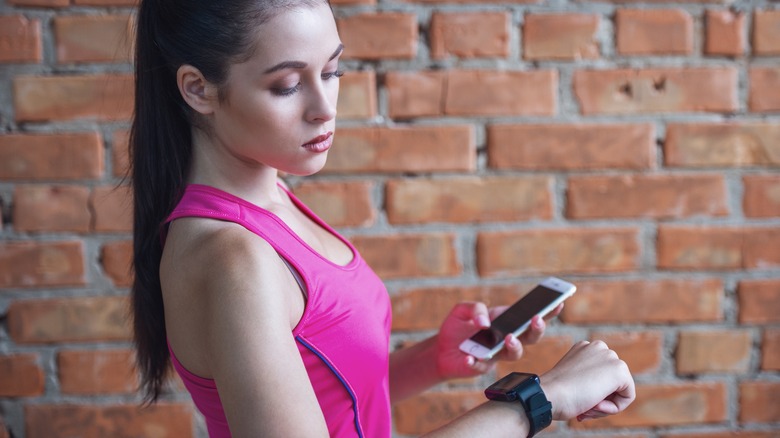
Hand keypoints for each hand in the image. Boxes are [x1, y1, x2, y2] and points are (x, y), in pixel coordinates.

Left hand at [434, 302, 562, 379]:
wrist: (440, 349)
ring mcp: (497, 355)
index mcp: (506, 322)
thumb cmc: (457, 327)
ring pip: (514, 354)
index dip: (547, 311)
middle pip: (530, 337)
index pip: (530, 316)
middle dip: (537, 328)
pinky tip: (470, 358)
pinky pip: (482, 367)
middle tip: (536, 319)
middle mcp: (507, 339)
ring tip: (508, 338)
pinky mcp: (481, 367)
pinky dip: (476, 362)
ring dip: (514, 346)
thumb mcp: (462, 310)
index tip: (559, 302)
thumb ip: (474, 308)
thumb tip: (485, 322)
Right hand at [540, 340, 635, 421]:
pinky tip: (596, 404)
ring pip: (620, 389)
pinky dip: (615, 407)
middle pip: (612, 382)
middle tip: (583, 407)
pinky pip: (628, 396)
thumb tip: (601, 397)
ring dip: (605, 404)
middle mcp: (598, 347)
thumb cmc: (556, 394)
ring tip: (587, 406)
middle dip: (600, 399)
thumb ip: (588, 381)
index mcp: (585, 348)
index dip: (591, 393)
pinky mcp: (619, 369)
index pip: (600, 376)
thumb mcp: (572, 380)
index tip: (578, 400)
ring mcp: (610, 356)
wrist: (551, 395)